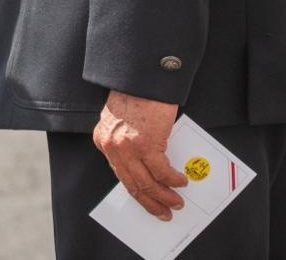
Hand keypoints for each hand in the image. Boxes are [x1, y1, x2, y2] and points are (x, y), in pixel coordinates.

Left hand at [93, 90, 185, 219]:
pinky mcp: (145, 144)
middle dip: (150, 201)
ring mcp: (127, 147)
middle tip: (164, 211)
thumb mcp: (123, 120)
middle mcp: (112, 147)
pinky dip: (172, 180)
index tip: (149, 201)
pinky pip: (161, 171)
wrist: (142, 74)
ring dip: (164, 196)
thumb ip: (129, 142)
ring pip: (146, 183)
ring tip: (176, 202)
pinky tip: (180, 182)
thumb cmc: (137, 93)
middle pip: (132, 184)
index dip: (137, 192)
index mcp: (104, 141)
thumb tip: (148, 165)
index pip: (121, 175)